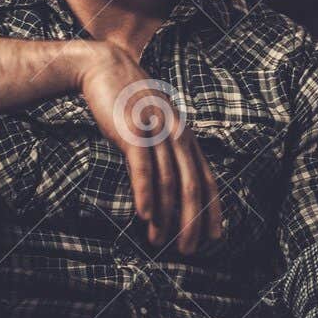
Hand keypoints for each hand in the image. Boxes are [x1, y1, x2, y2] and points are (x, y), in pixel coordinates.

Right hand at [75, 40, 222, 255]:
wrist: (104, 67)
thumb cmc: (128, 101)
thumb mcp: (155, 124)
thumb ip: (166, 150)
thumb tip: (169, 183)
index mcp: (185, 137)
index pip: (207, 179)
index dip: (212, 211)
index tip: (212, 238)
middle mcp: (177, 135)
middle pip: (192, 186)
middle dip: (192, 222)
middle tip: (187, 250)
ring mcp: (156, 132)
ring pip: (168, 181)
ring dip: (165, 216)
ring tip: (158, 243)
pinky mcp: (133, 131)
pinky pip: (143, 167)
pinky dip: (145, 193)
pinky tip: (144, 216)